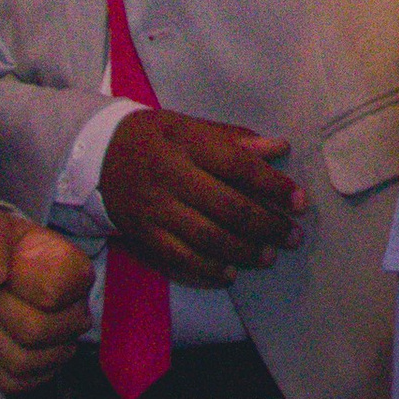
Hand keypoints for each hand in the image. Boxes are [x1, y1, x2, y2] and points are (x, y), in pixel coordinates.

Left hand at [0, 206, 93, 393]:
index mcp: (74, 268)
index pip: (57, 292)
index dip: (17, 287)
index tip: (3, 273)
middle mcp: (78, 307)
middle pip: (37, 331)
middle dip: (0, 313)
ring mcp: (63, 341)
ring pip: (27, 361)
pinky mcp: (44, 369)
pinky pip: (19, 382)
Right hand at [99, 110, 304, 287]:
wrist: (98, 155)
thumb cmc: (158, 137)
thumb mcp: (195, 125)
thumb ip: (237, 139)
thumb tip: (280, 148)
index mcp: (190, 145)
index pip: (239, 166)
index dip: (273, 185)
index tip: (300, 201)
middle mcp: (173, 179)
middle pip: (226, 207)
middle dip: (265, 225)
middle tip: (293, 237)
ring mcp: (155, 210)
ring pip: (204, 237)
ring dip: (241, 251)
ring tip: (269, 256)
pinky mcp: (141, 234)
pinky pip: (176, 257)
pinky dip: (205, 269)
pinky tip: (230, 273)